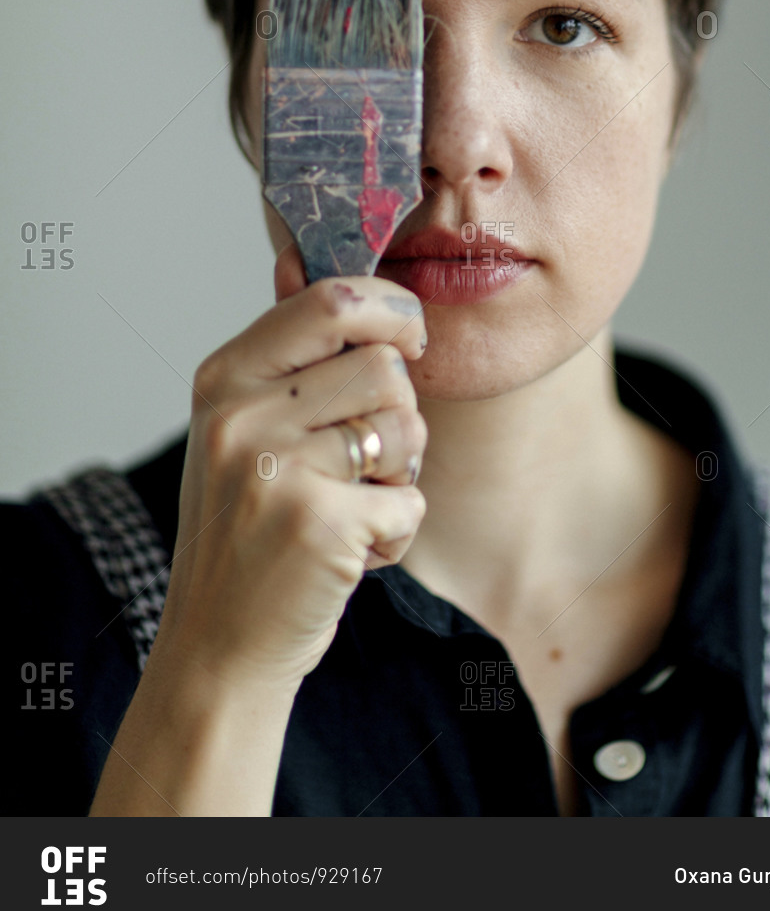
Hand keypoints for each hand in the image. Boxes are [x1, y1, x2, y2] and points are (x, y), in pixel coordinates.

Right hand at [152, 243, 427, 697]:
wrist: (218, 647)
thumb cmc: (247, 530)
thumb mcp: (242, 429)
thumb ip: (286, 353)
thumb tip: (311, 263)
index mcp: (224, 377)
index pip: (332, 299)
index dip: (392, 310)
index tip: (409, 340)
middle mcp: (241, 415)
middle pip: (385, 365)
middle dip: (400, 411)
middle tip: (371, 456)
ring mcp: (276, 468)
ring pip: (405, 427)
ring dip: (402, 473)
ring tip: (356, 505)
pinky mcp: (318, 524)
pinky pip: (410, 499)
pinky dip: (397, 532)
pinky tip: (352, 552)